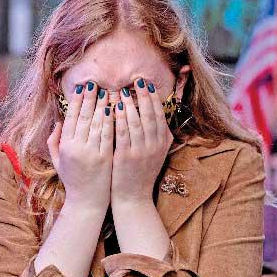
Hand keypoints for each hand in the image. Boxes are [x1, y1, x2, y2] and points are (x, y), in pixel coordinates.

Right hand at [48, 81, 112, 211]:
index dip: (76, 102)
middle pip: (83, 117)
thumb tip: (58, 122)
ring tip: (106, 92)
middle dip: (89, 99)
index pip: (71, 118)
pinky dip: (111, 121)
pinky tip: (114, 110)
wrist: (87, 202)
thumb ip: (54, 141)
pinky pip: (108, 135)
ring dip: (101, 106)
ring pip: (96, 124)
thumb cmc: (73, 180)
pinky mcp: (105, 158)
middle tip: (94, 84)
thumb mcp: (57, 161)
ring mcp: (91, 153)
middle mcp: (77, 148)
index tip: (81, 89)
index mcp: (65, 146)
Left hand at [111, 79, 172, 207]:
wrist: (133, 197)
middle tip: (137, 79)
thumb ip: (160, 136)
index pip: (159, 114)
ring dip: (130, 103)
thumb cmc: (141, 174)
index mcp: (162, 143)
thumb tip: (160, 116)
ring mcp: (141, 151)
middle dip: (143, 95)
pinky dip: (120, 118)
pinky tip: (115, 107)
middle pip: (150, 114)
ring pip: (136, 122)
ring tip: (123, 90)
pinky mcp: (126, 157)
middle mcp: (154, 145)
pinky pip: (123, 133)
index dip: (153, 97)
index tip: (146, 83)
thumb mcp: (157, 154)